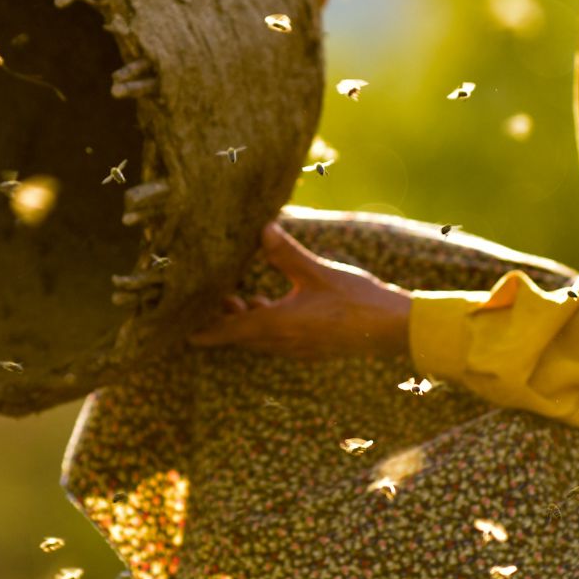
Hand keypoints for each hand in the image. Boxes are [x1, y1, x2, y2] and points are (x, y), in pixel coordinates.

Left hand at [190, 221, 412, 359]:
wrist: (392, 328)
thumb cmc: (355, 300)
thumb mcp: (317, 271)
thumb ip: (286, 253)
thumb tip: (261, 229)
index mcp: (279, 325)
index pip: (232, 330)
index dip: (208, 330)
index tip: (186, 333)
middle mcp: (285, 342)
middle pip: (244, 335)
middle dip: (226, 319)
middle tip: (215, 298)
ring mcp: (300, 348)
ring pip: (262, 338)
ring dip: (248, 320)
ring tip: (240, 297)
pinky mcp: (314, 347)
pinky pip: (280, 339)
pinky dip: (269, 324)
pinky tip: (275, 305)